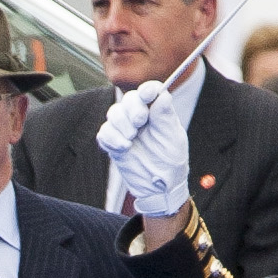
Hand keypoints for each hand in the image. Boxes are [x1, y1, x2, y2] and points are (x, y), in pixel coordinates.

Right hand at [96, 79, 190, 220]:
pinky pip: (104, 133)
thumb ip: (165, 116)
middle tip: (139, 122)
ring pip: (113, 114)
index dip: (147, 90)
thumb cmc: (171, 161)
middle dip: (132, 108)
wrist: (159, 187)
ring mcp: (125, 129)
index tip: (148, 95)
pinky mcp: (113, 143)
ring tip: (131, 140)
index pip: (149, 92)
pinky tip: (123, 148)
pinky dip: (111, 138)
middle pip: (128, 99)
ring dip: (121, 124)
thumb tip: (162, 95)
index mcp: (157, 112)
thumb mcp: (173, 138)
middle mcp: (140, 117)